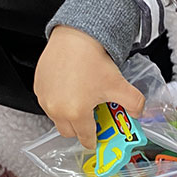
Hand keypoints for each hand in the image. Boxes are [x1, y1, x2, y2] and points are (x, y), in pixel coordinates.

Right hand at [35, 26, 143, 148]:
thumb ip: (134, 104)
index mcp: (76, 113)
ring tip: (80, 99)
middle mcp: (56, 109)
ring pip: (56, 117)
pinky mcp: (38, 86)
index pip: (85, 138)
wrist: (75, 36)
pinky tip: (69, 87)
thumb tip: (138, 113)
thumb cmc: (93, 60)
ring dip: (67, 114)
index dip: (93, 140)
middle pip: (68, 131)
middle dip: (79, 128)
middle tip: (90, 118)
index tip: (96, 138)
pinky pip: (48, 101)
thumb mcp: (119, 85)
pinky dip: (57, 99)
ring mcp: (45, 98)